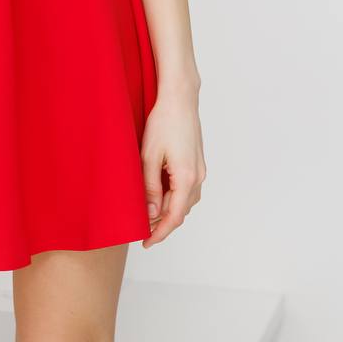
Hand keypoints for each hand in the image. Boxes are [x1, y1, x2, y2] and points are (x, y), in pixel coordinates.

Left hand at [140, 85, 206, 246]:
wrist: (180, 99)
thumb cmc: (163, 122)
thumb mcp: (148, 156)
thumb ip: (149, 187)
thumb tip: (150, 214)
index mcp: (186, 179)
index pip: (173, 217)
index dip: (159, 233)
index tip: (146, 242)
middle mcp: (198, 178)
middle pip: (180, 211)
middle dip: (162, 223)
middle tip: (141, 228)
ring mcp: (200, 170)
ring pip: (185, 201)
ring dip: (168, 210)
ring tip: (147, 212)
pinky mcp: (198, 163)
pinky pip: (187, 189)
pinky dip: (174, 197)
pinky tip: (159, 193)